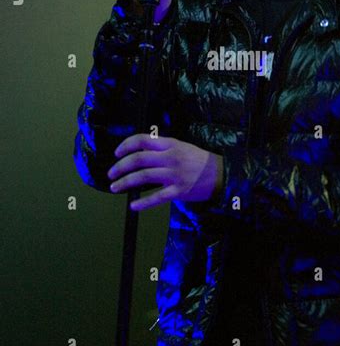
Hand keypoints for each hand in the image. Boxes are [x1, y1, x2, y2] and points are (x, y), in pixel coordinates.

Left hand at [107, 134, 223, 210]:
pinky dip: (143, 202)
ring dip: (125, 182)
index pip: (142, 140)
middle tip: (111, 173)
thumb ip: (163, 148)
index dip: (126, 146)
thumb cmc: (200, 161)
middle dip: (120, 166)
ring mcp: (174, 175)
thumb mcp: (182, 147)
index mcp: (170, 145)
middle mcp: (171, 158)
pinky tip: (133, 205)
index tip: (117, 153)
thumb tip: (140, 151)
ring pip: (143, 176)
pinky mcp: (179, 191)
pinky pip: (157, 197)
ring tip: (115, 187)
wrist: (221, 175)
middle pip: (138, 159)